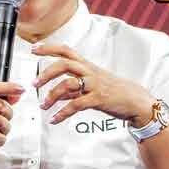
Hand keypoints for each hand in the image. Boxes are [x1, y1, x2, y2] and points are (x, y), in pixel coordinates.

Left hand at [32, 43, 152, 125]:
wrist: (135, 100)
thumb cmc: (111, 91)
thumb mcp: (90, 85)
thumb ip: (72, 88)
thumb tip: (53, 94)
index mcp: (86, 66)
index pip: (66, 50)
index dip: (49, 48)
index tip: (34, 49)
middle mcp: (89, 72)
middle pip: (64, 64)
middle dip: (46, 73)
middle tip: (34, 84)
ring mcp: (94, 84)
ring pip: (68, 83)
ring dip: (52, 95)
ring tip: (43, 106)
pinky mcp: (98, 99)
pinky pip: (76, 105)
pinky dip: (62, 113)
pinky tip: (54, 120)